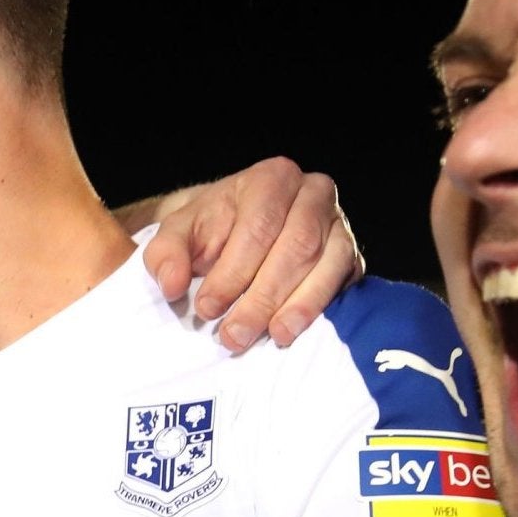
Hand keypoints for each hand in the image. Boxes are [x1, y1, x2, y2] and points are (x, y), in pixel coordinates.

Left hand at [134, 158, 364, 352]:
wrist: (239, 226)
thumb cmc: (211, 229)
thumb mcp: (178, 234)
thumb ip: (166, 255)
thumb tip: (173, 285)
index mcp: (271, 178)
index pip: (259, 225)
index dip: (234, 271)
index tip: (208, 308)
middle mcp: (313, 193)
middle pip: (296, 246)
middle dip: (263, 296)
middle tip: (234, 335)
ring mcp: (338, 224)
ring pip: (326, 264)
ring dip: (297, 306)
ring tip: (271, 337)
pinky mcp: (351, 256)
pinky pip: (343, 281)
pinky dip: (320, 308)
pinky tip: (294, 330)